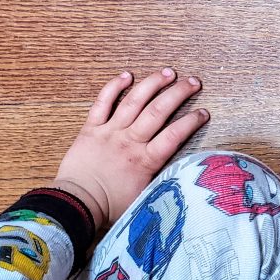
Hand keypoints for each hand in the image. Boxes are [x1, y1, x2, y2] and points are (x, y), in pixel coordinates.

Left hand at [53, 69, 209, 230]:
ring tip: (168, 72)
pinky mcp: (91, 129)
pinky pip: (103, 103)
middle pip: (158, 111)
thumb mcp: (145, 197)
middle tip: (193, 82)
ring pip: (134, 101)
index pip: (175, 134)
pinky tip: (127, 75)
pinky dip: (114, 87)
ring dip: (153, 84)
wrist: (75, 205)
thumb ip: (162, 182)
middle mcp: (130, 141)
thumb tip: (183, 175)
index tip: (204, 112)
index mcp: (145, 160)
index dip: (192, 121)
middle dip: (179, 93)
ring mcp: (110, 132)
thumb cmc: (110, 207)